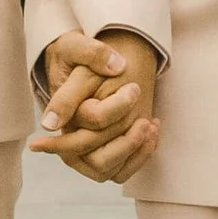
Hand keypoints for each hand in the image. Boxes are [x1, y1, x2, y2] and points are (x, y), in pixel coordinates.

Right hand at [31, 32, 161, 184]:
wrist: (95, 66)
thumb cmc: (82, 56)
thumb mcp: (80, 47)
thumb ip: (93, 53)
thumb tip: (115, 67)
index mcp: (65, 112)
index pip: (90, 120)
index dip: (116, 108)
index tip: (135, 88)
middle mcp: (71, 136)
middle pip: (95, 157)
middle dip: (125, 140)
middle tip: (144, 116)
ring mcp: (87, 149)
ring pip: (106, 170)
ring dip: (133, 150)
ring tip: (149, 124)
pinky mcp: (105, 153)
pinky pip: (120, 171)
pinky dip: (140, 156)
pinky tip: (153, 130)